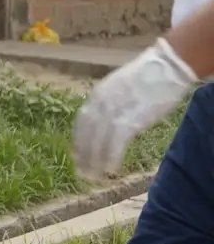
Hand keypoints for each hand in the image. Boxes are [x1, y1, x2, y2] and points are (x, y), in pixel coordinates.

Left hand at [73, 38, 195, 177]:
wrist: (166, 66)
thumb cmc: (148, 75)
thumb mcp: (120, 86)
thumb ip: (111, 102)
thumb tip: (107, 119)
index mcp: (98, 94)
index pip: (82, 122)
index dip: (78, 140)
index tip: (76, 154)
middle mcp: (101, 103)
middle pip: (86, 134)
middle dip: (83, 155)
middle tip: (82, 172)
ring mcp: (114, 111)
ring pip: (97, 141)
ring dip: (94, 161)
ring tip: (94, 176)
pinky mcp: (130, 119)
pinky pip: (115, 143)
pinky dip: (111, 158)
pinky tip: (111, 169)